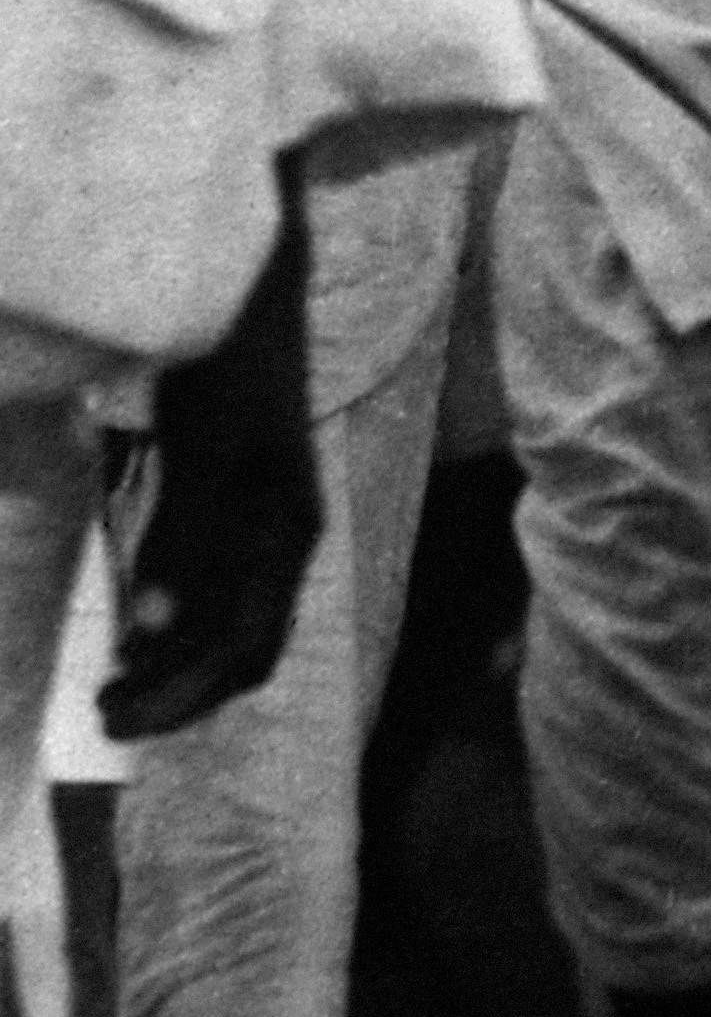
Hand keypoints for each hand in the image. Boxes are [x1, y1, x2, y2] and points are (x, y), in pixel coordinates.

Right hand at [100, 162, 318, 740]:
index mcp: (288, 540)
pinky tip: (136, 624)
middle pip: (247, 648)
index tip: (129, 723)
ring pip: (235, 609)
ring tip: (112, 696)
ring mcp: (274, 490)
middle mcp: (293, 526)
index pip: (255, 652)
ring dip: (173, 664)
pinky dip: (178, 589)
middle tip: (111, 721)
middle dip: (179, 699)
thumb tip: (146, 631)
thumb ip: (180, 552)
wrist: (238, 294)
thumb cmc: (217, 393)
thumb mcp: (198, 488)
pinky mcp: (245, 454)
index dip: (194, 699)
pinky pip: (213, 538)